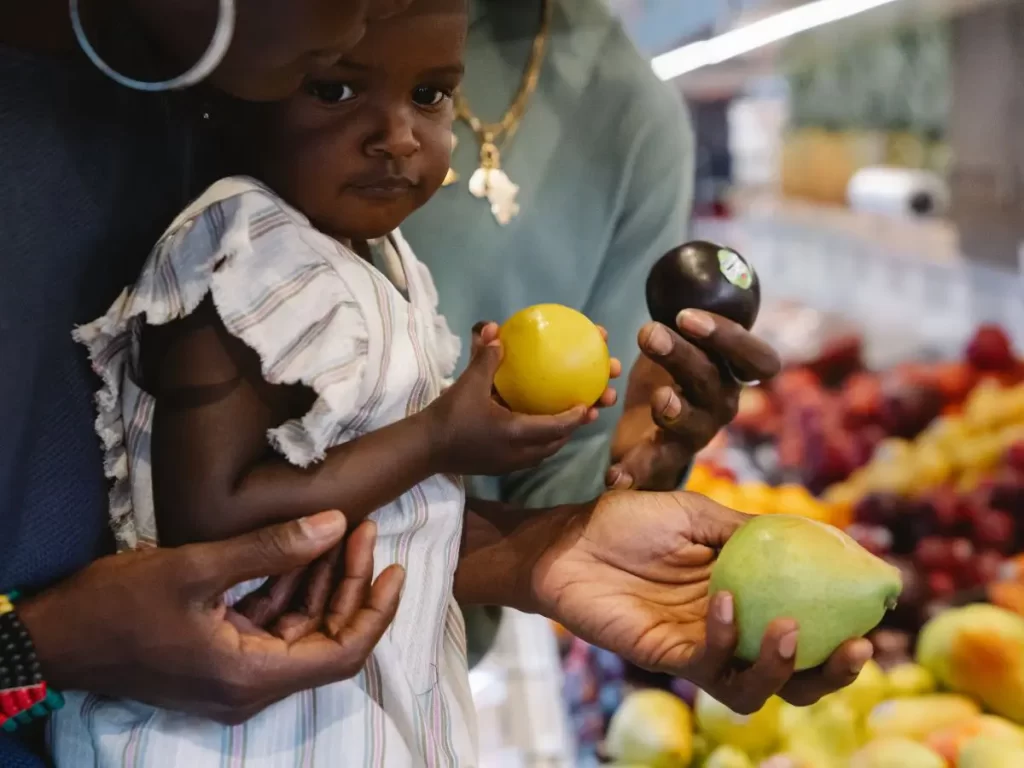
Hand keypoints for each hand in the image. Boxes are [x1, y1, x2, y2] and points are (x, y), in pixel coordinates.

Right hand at [19, 511, 403, 724]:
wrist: (53, 636)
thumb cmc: (117, 605)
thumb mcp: (198, 568)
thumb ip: (272, 549)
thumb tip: (336, 524)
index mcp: (250, 676)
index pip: (341, 653)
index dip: (375, 612)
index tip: (394, 568)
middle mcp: (250, 685)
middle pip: (325, 638)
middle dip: (350, 585)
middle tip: (364, 530)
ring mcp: (233, 674)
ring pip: (299, 629)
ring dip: (321, 582)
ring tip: (343, 530)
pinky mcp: (218, 657)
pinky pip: (269, 625)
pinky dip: (288, 589)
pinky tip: (301, 548)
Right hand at [426, 322, 619, 475]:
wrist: (425, 450)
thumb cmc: (449, 417)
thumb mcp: (468, 384)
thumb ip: (485, 358)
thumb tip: (494, 329)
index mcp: (517, 433)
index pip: (557, 427)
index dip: (577, 416)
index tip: (590, 403)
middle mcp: (520, 453)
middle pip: (559, 441)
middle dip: (577, 425)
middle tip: (592, 407)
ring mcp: (512, 462)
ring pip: (547, 449)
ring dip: (562, 433)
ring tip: (573, 415)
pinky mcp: (502, 466)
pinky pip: (533, 452)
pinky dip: (543, 438)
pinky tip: (539, 423)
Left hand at [532, 492, 872, 713]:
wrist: (570, 538)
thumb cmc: (629, 521)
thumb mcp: (697, 514)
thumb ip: (750, 532)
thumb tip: (819, 536)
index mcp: (745, 596)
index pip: (806, 622)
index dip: (844, 626)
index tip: (880, 609)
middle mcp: (729, 630)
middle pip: (794, 672)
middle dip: (832, 673)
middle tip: (858, 649)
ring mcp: (698, 648)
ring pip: (755, 687)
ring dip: (783, 668)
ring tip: (791, 631)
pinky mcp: (665, 657)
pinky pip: (707, 665)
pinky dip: (724, 637)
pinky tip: (723, 602)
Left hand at [608, 309, 780, 490]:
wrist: (647, 428)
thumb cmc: (667, 370)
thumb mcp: (678, 339)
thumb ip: (683, 315)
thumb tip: (679, 263)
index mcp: (731, 373)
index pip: (756, 359)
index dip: (730, 337)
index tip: (687, 315)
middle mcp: (722, 404)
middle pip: (713, 381)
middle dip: (683, 355)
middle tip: (649, 332)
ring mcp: (697, 434)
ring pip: (690, 421)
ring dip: (672, 406)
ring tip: (658, 398)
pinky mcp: (667, 460)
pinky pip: (653, 467)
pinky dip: (634, 471)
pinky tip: (614, 477)